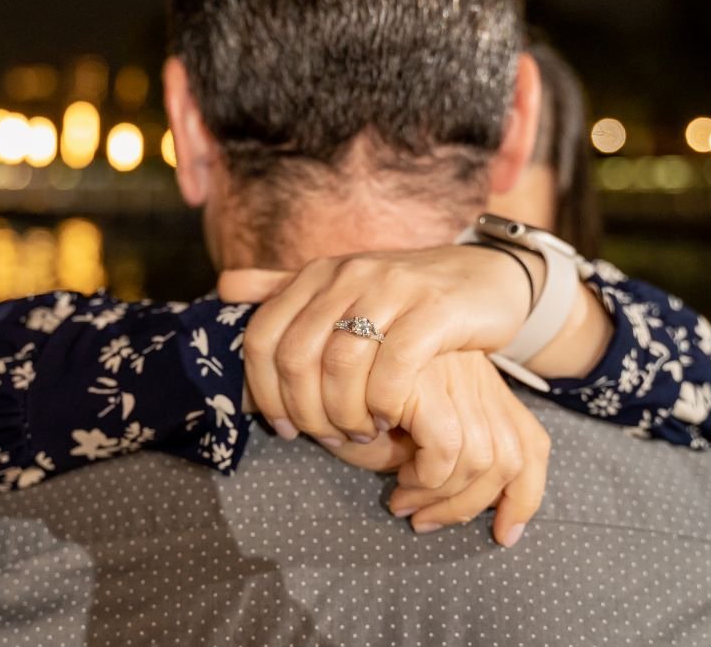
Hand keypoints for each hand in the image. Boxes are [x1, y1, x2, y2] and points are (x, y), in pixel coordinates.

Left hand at [221, 246, 537, 444]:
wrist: (485, 276)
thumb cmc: (405, 296)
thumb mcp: (342, 287)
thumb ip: (284, 287)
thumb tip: (224, 287)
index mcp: (317, 273)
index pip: (263, 336)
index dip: (263, 390)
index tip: (284, 427)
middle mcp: (347, 274)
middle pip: (296, 354)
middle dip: (304, 409)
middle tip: (325, 438)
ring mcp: (392, 288)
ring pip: (341, 363)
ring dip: (343, 412)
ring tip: (358, 433)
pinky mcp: (434, 309)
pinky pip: (394, 366)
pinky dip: (383, 403)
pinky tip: (389, 418)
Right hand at [320, 351, 549, 547]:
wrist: (306, 350)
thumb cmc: (347, 400)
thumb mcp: (395, 436)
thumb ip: (427, 460)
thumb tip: (442, 511)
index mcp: (479, 387)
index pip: (531, 447)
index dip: (524, 499)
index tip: (503, 534)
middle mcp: (474, 377)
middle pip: (512, 458)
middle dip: (468, 507)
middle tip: (421, 520)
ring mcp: (451, 372)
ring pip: (483, 457)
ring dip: (442, 497)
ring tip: (399, 500)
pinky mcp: (421, 376)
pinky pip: (446, 445)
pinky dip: (425, 475)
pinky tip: (393, 475)